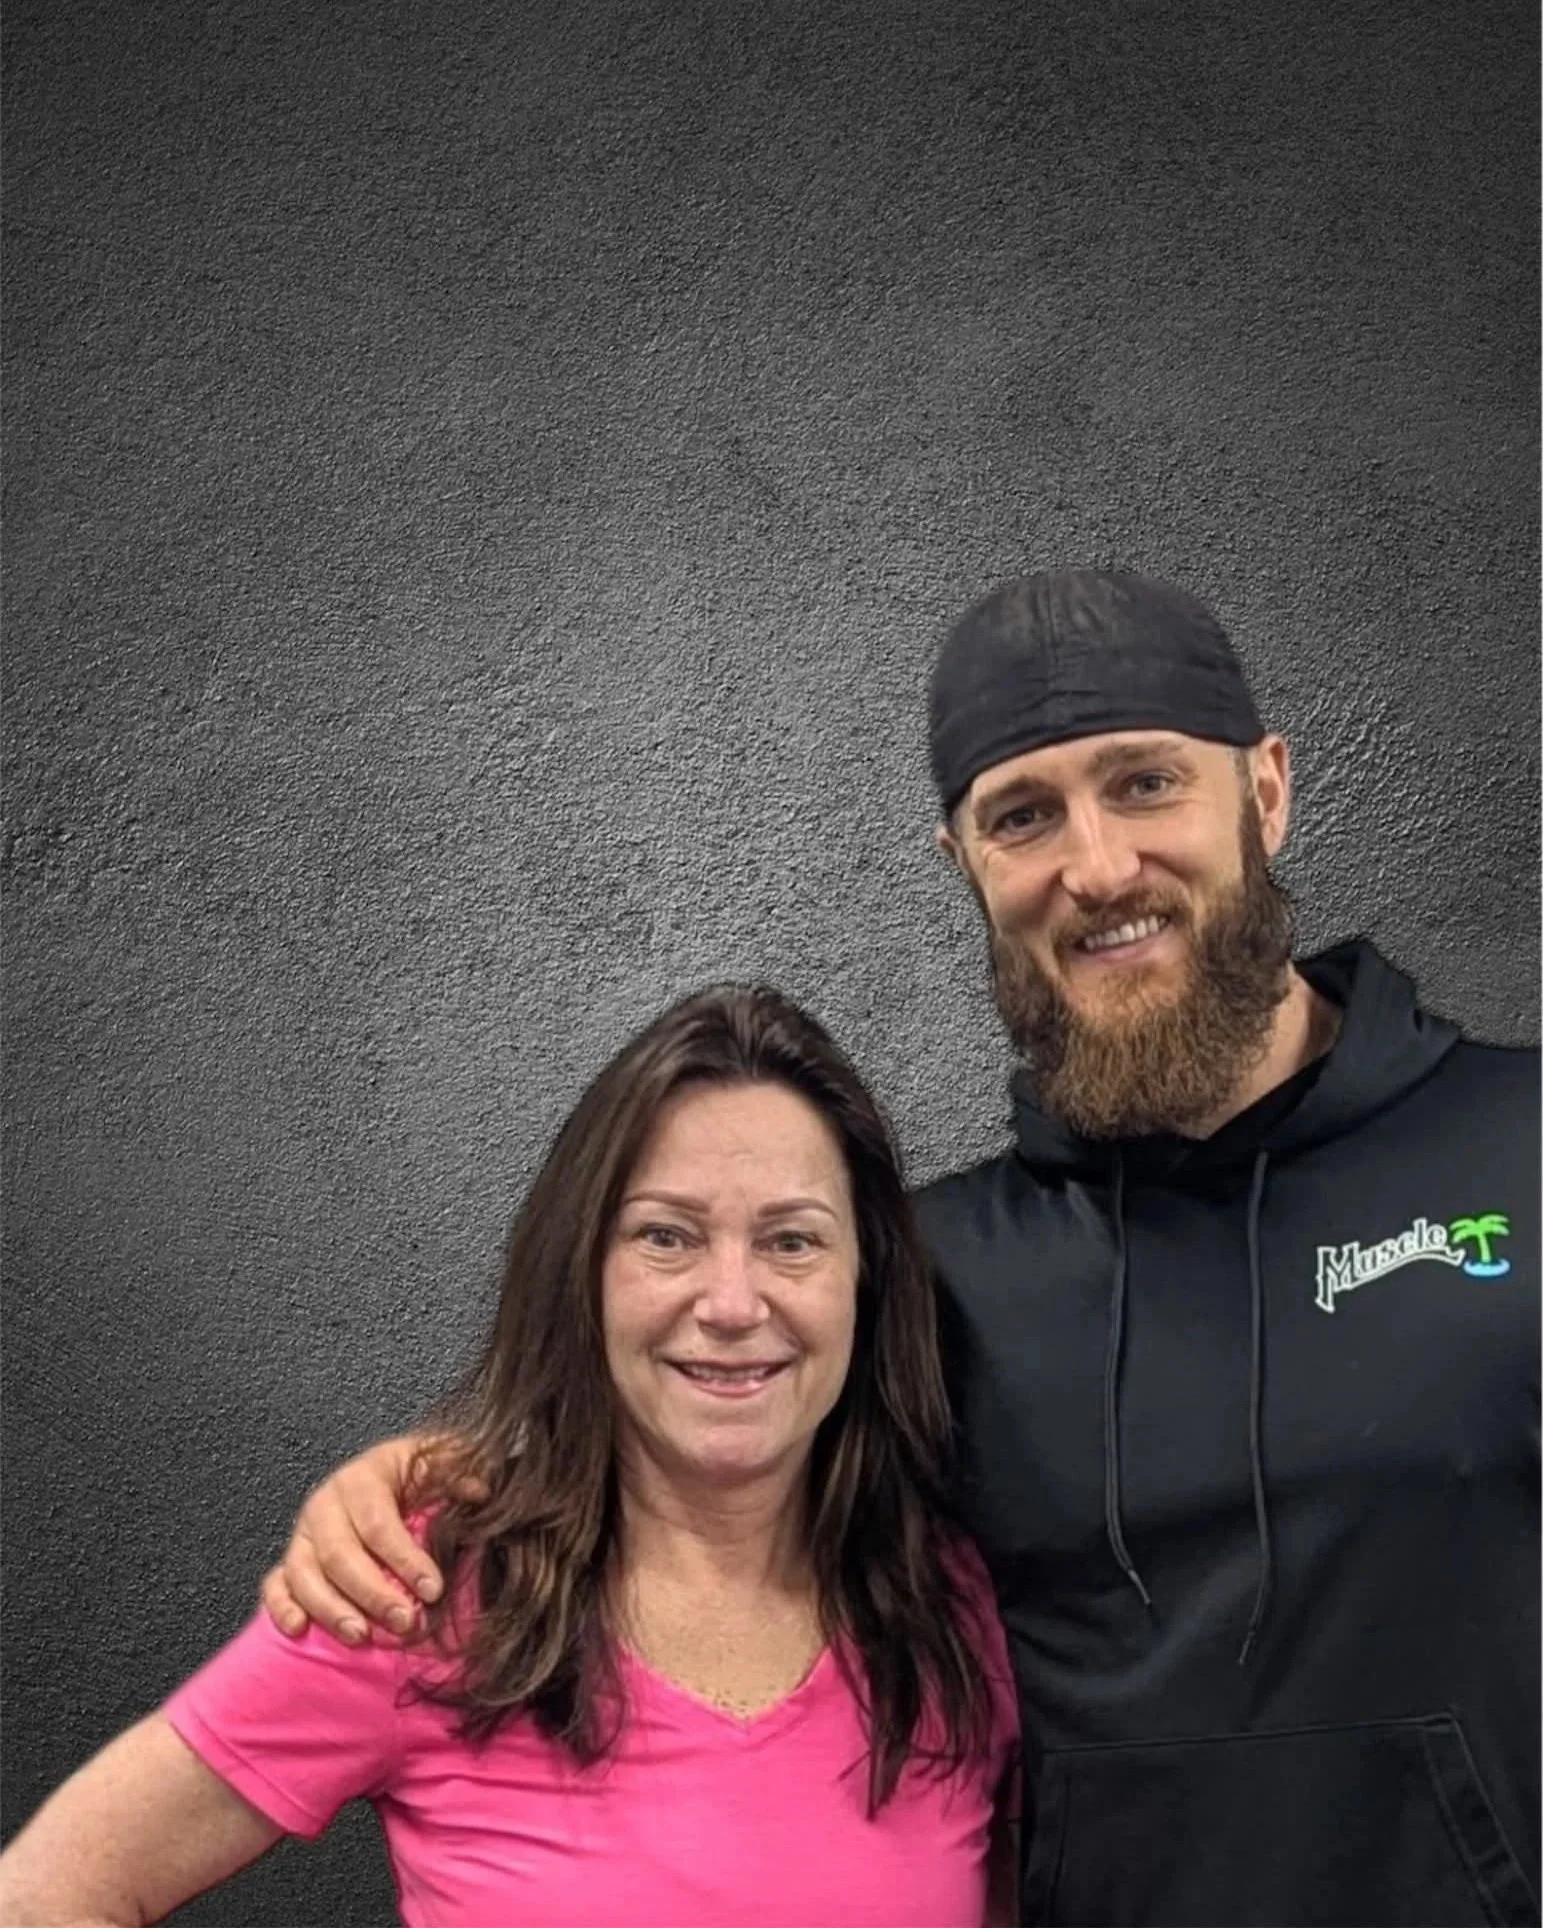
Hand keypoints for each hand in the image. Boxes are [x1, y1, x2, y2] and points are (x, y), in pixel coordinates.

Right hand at [259, 1433, 487, 1644]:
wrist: (392, 1477)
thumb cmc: (419, 1476)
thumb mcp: (443, 1464)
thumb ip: (460, 1475)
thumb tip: (480, 1492)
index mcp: (363, 1478)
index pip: (378, 1522)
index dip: (405, 1559)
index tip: (433, 1590)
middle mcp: (325, 1504)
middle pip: (339, 1554)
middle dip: (373, 1593)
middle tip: (405, 1623)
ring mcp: (302, 1534)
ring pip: (304, 1574)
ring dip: (331, 1609)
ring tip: (361, 1636)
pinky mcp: (289, 1560)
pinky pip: (274, 1584)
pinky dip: (282, 1607)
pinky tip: (299, 1630)